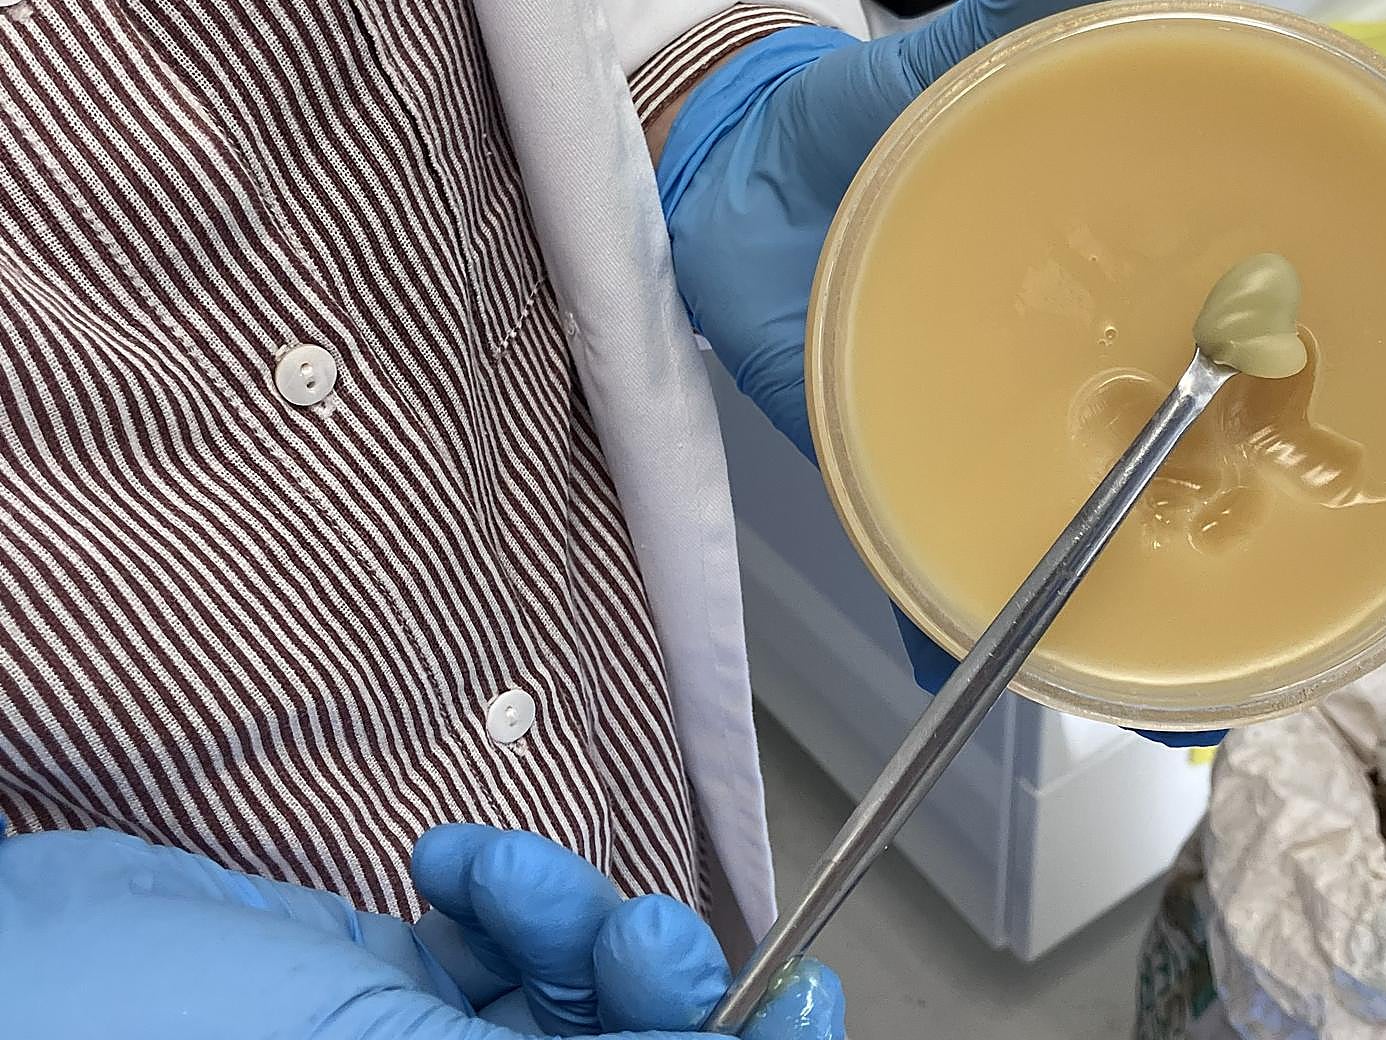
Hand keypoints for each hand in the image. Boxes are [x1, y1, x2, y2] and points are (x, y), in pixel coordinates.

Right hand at [0, 817, 840, 1038]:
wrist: (21, 976)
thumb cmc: (158, 1038)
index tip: (803, 1002)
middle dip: (661, 989)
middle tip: (643, 933)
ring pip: (583, 994)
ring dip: (571, 918)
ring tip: (500, 877)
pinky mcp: (398, 994)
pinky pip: (508, 944)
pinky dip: (505, 892)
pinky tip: (451, 867)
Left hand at [659, 0, 1385, 746]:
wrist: (729, 175)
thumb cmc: (872, 118)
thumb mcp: (972, 50)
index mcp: (1121, 289)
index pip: (1259, 364)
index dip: (1342, 428)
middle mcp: (1078, 375)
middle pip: (1199, 480)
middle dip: (1272, 555)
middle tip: (1352, 619)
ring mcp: (994, 431)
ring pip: (1091, 545)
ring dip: (1143, 618)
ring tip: (1200, 684)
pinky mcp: (898, 467)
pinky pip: (946, 567)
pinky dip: (972, 626)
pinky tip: (1007, 678)